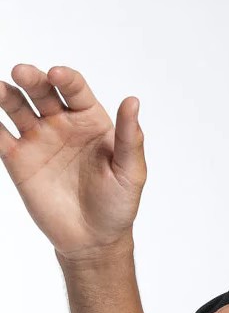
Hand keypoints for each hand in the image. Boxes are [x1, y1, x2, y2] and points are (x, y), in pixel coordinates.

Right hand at [0, 64, 144, 258]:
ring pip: (17, 107)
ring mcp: (38, 139)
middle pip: (42, 91)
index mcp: (90, 120)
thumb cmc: (118, 205)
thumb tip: (133, 101)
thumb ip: (130, 138)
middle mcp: (61, 123)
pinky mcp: (18, 159)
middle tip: (21, 73)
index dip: (66, 79)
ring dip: (6, 94)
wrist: (93, 239)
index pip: (75, 89)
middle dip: (32, 79)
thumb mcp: (131, 172)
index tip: (57, 74)